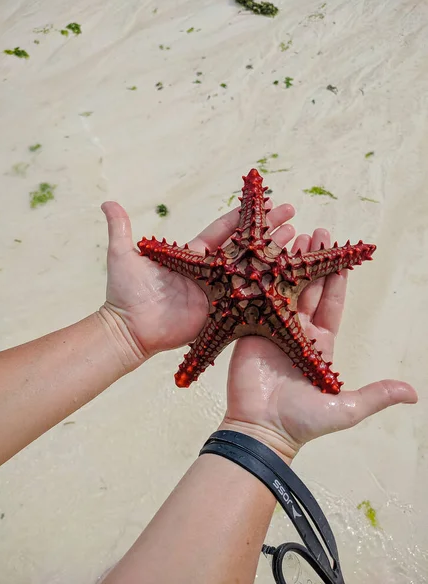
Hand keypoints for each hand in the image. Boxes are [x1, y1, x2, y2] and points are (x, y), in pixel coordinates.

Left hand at [100, 200, 295, 363]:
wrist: (129, 329)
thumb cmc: (125, 293)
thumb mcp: (123, 255)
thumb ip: (121, 229)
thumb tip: (107, 203)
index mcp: (194, 257)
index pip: (224, 231)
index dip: (244, 217)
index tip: (264, 202)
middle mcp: (212, 273)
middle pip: (246, 247)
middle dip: (270, 230)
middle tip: (292, 214)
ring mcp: (220, 292)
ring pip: (254, 270)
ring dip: (276, 253)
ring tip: (299, 238)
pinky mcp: (224, 313)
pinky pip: (251, 298)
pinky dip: (271, 287)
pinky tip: (292, 276)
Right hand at [222, 229, 417, 463]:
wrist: (262, 429)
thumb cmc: (304, 421)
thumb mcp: (347, 407)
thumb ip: (377, 395)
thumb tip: (414, 394)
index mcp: (320, 345)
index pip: (331, 305)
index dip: (336, 279)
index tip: (340, 255)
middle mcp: (297, 332)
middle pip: (308, 290)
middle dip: (313, 261)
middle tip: (317, 233)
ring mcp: (272, 328)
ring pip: (284, 289)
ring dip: (289, 263)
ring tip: (294, 236)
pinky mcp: (250, 329)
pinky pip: (258, 298)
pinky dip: (262, 277)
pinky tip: (263, 258)